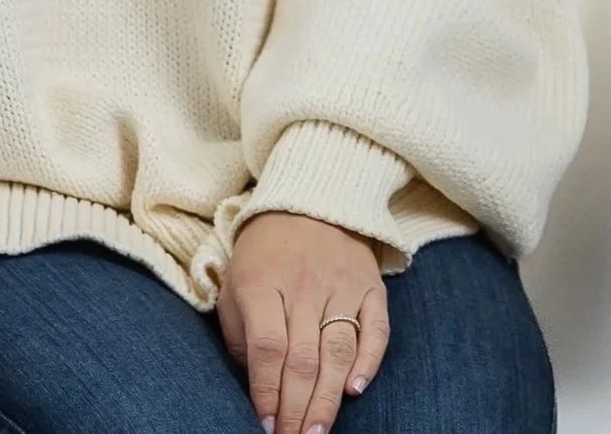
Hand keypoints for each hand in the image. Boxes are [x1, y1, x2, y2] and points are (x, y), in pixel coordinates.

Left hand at [216, 210, 389, 432]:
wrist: (308, 199)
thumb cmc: (264, 254)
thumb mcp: (236, 282)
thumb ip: (241, 333)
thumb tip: (257, 385)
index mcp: (262, 282)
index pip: (268, 348)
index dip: (267, 392)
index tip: (265, 426)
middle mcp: (304, 284)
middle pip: (303, 358)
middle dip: (296, 410)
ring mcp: (341, 284)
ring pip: (337, 351)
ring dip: (327, 399)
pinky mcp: (371, 285)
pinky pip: (375, 330)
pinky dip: (369, 362)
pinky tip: (355, 389)